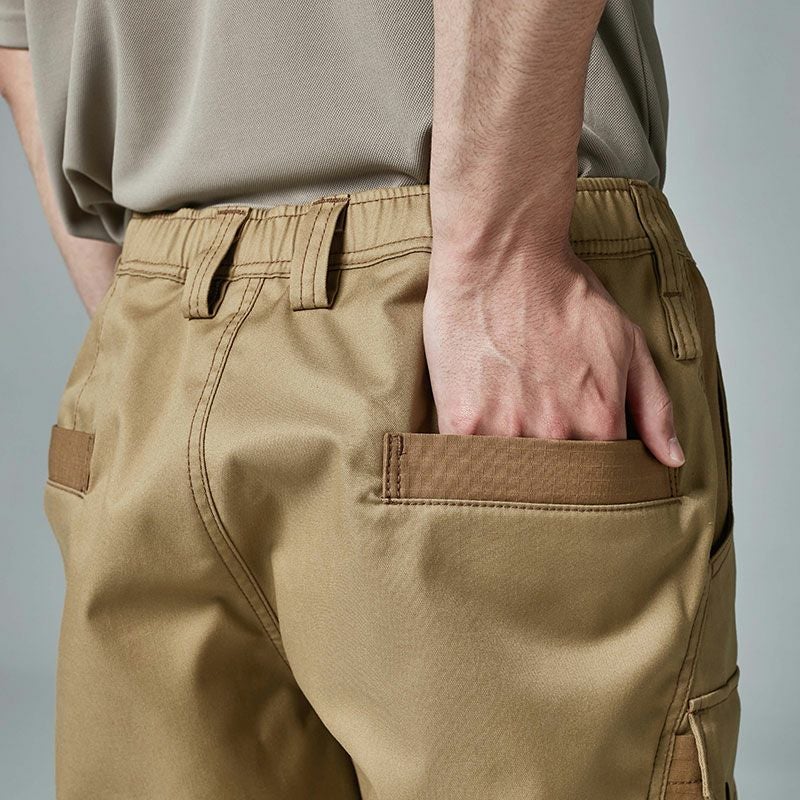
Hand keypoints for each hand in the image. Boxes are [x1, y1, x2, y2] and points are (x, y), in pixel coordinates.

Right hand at [422, 244, 684, 466]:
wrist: (501, 260)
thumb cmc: (561, 293)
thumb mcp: (626, 342)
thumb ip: (654, 406)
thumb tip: (671, 458)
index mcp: (599, 423)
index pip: (601, 480)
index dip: (587, 473)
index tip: (573, 459)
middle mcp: (555, 436)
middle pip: (552, 486)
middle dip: (545, 477)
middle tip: (532, 442)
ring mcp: (505, 434)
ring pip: (507, 481)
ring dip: (507, 469)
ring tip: (501, 433)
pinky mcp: (461, 425)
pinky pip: (467, 463)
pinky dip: (472, 458)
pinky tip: (475, 433)